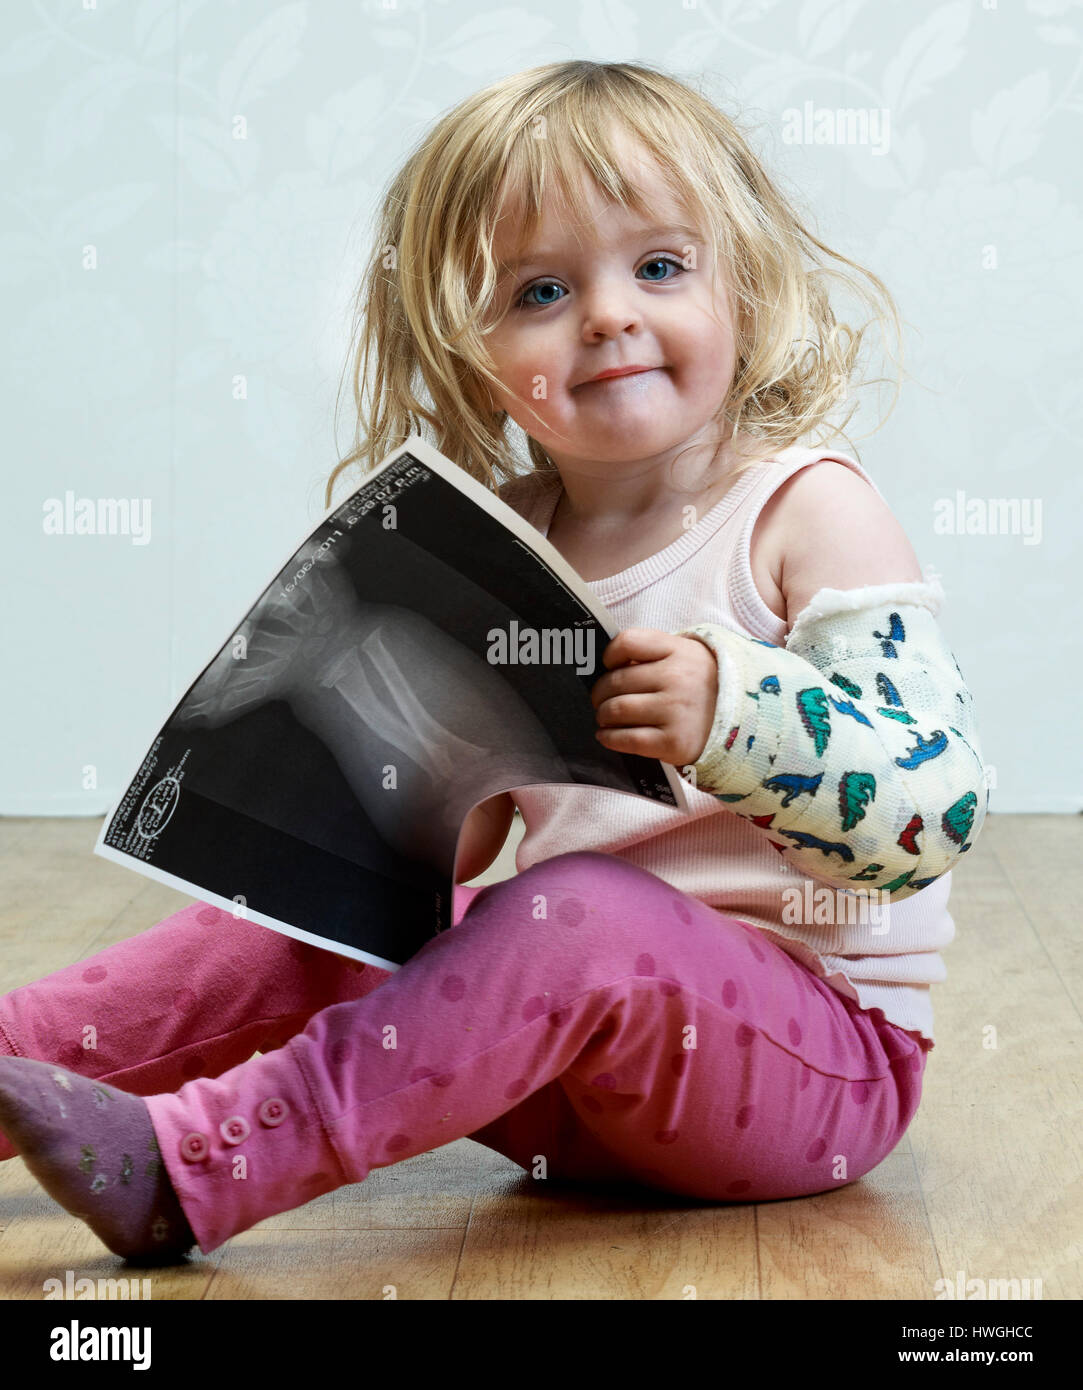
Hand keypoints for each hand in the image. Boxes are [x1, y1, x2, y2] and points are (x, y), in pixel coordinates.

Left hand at [590, 628, 717, 767]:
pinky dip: (609, 738)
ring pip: (616, 710)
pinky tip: (607, 735)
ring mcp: (676, 711)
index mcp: (679, 651)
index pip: (627, 642)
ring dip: (603, 715)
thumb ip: (652, 654)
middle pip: (616, 680)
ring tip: (605, 717)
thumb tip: (607, 667)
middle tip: (600, 700)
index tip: (609, 666)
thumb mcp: (685, 657)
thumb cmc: (699, 687)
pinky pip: (626, 739)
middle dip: (600, 693)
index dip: (609, 655)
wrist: (740, 724)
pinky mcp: (673, 742)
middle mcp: (678, 678)